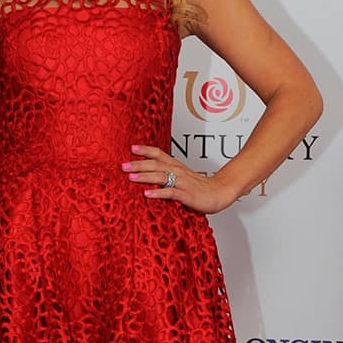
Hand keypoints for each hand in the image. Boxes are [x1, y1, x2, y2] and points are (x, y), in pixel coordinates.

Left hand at [122, 144, 238, 213]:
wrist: (219, 193)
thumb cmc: (199, 186)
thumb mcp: (181, 177)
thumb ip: (167, 174)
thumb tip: (148, 174)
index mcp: (176, 165)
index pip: (158, 154)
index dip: (145, 150)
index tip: (131, 148)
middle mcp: (178, 171)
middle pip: (155, 164)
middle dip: (138, 164)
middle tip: (123, 165)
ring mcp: (182, 182)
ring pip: (161, 176)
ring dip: (145, 176)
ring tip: (131, 178)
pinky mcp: (186, 194)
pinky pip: (170, 192)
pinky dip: (158, 193)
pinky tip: (148, 194)